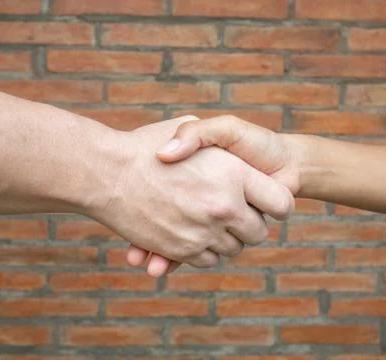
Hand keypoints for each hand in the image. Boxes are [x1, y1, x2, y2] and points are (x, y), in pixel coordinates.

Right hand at [95, 116, 293, 276]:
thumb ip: (222, 145)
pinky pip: (207, 260)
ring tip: (209, 219)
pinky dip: (204, 251)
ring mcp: (202, 232)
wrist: (105, 172)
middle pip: (259, 233)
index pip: (281, 203)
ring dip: (227, 239)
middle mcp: (223, 206)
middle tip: (234, 211)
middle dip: (250, 224)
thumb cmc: (146, 144)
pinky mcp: (181, 251)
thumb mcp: (189, 126)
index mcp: (233, 174)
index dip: (275, 203)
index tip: (263, 200)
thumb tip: (237, 169)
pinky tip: (192, 231)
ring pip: (233, 250)